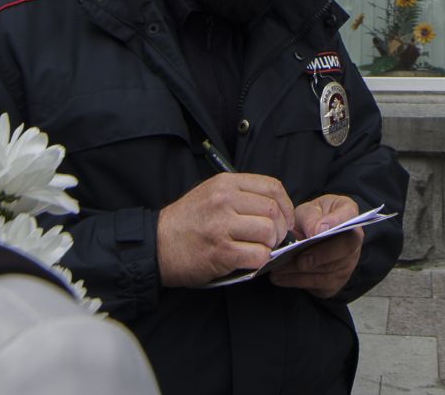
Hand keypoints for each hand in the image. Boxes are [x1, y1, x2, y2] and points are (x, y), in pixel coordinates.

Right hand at [156, 172, 294, 287]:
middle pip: (273, 210)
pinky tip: (249, 260)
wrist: (158, 244)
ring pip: (268, 232)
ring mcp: (222, 226)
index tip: (284, 218)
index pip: (272, 186)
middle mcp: (224, 200)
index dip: (286, 204)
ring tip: (259, 248)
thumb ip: (241, 195)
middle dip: (280, 228)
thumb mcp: (211, 193)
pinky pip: (258, 255)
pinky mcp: (221, 252)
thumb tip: (276, 208)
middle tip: (272, 238)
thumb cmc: (187, 221)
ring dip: (270, 245)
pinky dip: (260, 260)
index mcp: (225, 183)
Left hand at [271, 194, 363, 297]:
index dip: (335, 223)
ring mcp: (347, 263)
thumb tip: (316, 231)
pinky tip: (279, 277)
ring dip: (301, 272)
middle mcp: (354, 240)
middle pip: (344, 249)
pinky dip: (297, 281)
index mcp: (348, 213)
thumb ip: (311, 217)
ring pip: (327, 270)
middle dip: (319, 255)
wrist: (314, 234)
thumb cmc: (312, 218)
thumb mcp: (308, 209)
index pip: (349, 216)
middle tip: (297, 258)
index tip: (317, 231)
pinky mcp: (335, 282)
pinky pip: (317, 284)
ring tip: (278, 269)